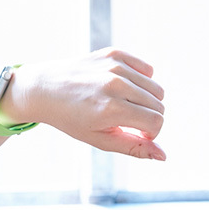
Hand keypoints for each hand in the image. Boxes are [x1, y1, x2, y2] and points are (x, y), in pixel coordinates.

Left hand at [4, 48, 166, 160]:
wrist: (44, 89)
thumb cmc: (71, 119)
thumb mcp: (100, 139)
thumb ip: (134, 147)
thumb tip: (164, 156)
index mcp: (111, 109)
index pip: (156, 122)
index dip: (150, 133)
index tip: (135, 133)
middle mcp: (115, 85)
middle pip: (159, 105)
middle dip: (148, 117)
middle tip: (125, 121)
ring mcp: (115, 66)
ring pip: (155, 88)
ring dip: (145, 101)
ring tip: (122, 105)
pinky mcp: (114, 54)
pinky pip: (147, 70)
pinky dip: (140, 81)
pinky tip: (121, 88)